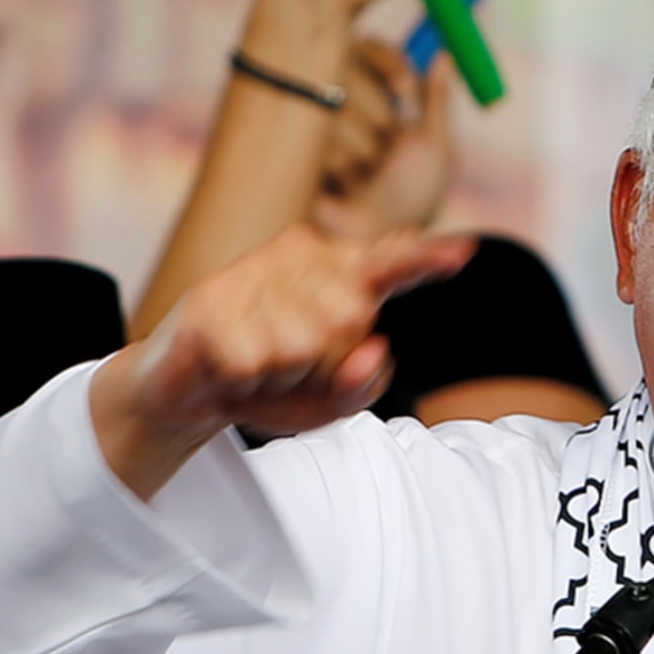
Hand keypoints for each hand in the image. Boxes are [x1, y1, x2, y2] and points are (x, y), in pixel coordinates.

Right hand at [94, 227, 474, 496]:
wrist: (188, 391)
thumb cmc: (274, 382)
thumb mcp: (331, 400)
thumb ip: (365, 382)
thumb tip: (374, 348)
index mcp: (338, 273)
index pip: (390, 262)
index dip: (425, 259)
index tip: (464, 253)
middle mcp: (297, 258)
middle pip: (349, 321)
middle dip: (326, 363)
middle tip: (292, 365)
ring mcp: (251, 272)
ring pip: (302, 345)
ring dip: (283, 375)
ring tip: (261, 364)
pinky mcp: (210, 300)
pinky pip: (256, 360)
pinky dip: (248, 380)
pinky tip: (231, 366)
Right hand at [311, 41, 456, 237]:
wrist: (372, 242)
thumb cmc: (411, 198)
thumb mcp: (434, 148)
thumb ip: (437, 100)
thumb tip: (446, 53)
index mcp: (375, 96)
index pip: (370, 48)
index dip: (389, 63)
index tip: (405, 90)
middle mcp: (339, 100)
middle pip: (346, 65)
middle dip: (377, 115)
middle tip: (388, 147)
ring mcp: (310, 121)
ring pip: (333, 102)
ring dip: (359, 147)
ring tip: (365, 178)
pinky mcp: (289, 146)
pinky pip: (311, 133)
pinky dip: (337, 162)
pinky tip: (341, 186)